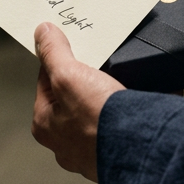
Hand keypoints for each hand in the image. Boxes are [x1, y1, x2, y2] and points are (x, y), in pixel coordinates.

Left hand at [31, 22, 124, 181]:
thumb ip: (54, 52)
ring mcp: (92, 150)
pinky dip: (128, 111)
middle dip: (87, 78)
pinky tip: (135, 100)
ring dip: (108, 96)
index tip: (72, 44)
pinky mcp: (118, 151)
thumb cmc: (99, 120)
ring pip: (97, 111)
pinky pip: (121, 123)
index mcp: (45, 124)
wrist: (141, 148)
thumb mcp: (69, 75)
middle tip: (101, 63)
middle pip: (72, 96)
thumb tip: (42, 32)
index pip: (46, 79)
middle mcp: (65, 142)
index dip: (60, 58)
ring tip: (120, 81)